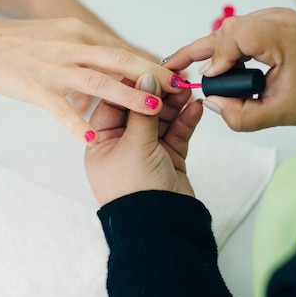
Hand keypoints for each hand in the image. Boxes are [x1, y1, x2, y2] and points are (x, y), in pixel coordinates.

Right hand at [0, 17, 184, 143]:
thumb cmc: (22, 43)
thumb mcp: (60, 36)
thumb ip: (89, 48)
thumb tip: (119, 61)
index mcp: (79, 32)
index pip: (123, 48)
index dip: (152, 62)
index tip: (177, 74)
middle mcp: (71, 45)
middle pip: (119, 60)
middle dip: (152, 75)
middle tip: (180, 88)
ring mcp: (53, 67)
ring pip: (97, 81)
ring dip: (128, 95)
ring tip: (153, 108)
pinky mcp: (34, 87)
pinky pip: (60, 108)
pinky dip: (78, 123)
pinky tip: (94, 138)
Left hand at [85, 74, 202, 205]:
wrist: (160, 227)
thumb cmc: (134, 190)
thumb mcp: (135, 145)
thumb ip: (143, 110)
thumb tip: (146, 78)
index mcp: (101, 142)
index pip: (114, 103)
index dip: (132, 85)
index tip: (150, 69)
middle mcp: (121, 144)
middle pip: (140, 109)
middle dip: (158, 93)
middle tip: (175, 77)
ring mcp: (146, 151)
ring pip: (161, 119)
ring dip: (174, 104)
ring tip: (188, 90)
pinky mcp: (168, 157)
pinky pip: (176, 133)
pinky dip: (186, 120)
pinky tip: (195, 107)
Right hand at [165, 8, 295, 129]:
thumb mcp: (278, 114)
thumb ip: (240, 115)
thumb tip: (211, 101)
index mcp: (284, 38)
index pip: (236, 34)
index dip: (218, 56)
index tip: (211, 79)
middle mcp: (279, 19)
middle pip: (229, 28)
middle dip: (206, 51)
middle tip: (180, 67)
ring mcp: (276, 16)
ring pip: (231, 27)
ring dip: (216, 49)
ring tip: (204, 71)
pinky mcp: (272, 20)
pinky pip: (241, 28)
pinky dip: (228, 46)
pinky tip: (224, 64)